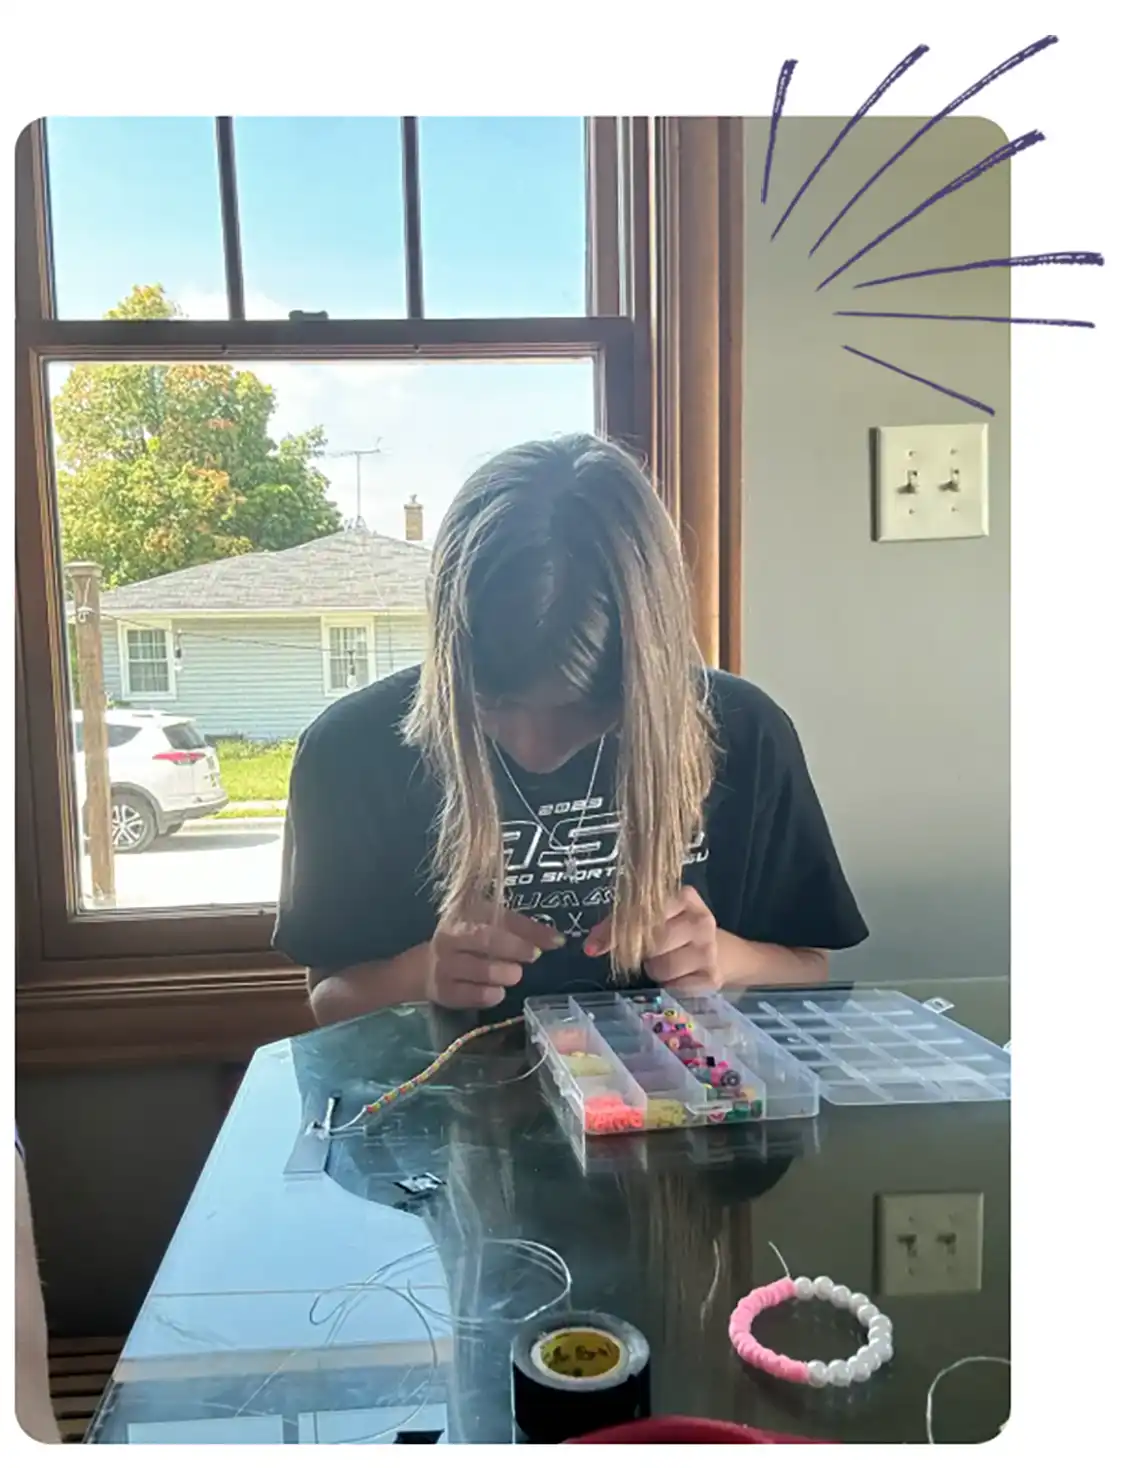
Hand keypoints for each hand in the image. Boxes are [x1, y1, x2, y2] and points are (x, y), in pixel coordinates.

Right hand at [426, 908, 564, 1009]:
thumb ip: (521, 931)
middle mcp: (451, 936)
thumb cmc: (466, 943)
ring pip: (480, 968)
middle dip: (515, 948)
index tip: (556, 941)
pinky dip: (491, 994)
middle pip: (485, 938)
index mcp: (465, 913)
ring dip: (505, 972)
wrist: (421, 968)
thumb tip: (557, 940)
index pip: (502, 917)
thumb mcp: (488, 927)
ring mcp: (445, 964)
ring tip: (514, 974)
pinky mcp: (444, 991)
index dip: (531, 929)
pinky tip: (497, 991)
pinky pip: (473, 995)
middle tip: (533, 956)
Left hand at [584, 886, 721, 995]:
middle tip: (641, 954)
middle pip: (651, 941)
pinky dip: (668, 987)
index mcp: (685, 897)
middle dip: (638, 952)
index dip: (616, 931)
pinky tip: (677, 978)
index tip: (593, 947)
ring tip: (664, 963)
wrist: (725, 954)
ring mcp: (709, 951)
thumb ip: (623, 924)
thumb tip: (591, 946)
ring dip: (653, 970)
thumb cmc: (678, 933)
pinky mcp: (712, 979)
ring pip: (660, 968)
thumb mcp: (657, 919)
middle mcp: (701, 921)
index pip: (644, 912)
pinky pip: (673, 989)